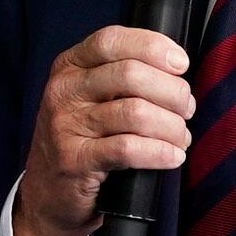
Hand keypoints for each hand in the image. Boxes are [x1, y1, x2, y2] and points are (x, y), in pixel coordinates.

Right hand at [13, 27, 193, 235]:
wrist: (48, 195)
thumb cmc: (84, 141)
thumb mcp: (93, 99)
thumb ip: (124, 78)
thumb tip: (176, 71)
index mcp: (71, 67)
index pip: (112, 40)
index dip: (153, 47)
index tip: (181, 64)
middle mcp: (64, 91)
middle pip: (130, 74)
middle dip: (172, 92)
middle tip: (186, 109)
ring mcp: (65, 125)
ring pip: (135, 113)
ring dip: (171, 126)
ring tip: (180, 137)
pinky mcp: (74, 160)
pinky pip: (128, 149)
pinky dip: (160, 152)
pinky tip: (172, 156)